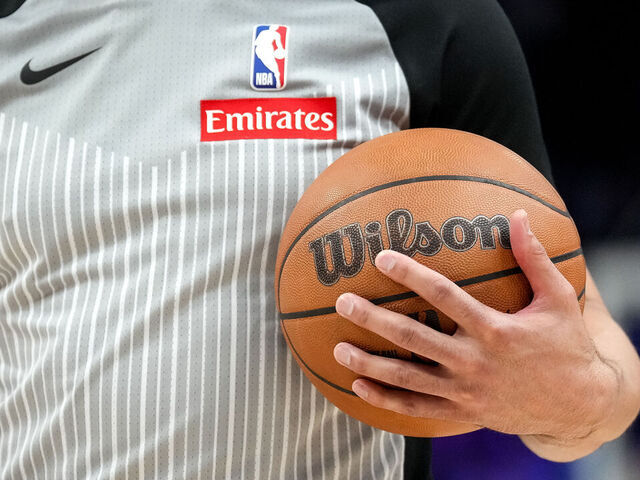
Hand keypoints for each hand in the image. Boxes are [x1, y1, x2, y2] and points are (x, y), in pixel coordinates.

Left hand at [333, 209, 618, 441]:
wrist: (579, 405)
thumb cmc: (567, 346)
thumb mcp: (558, 299)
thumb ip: (534, 259)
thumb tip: (520, 215)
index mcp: (495, 330)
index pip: (443, 296)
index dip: (410, 275)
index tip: (381, 258)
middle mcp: (474, 362)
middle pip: (413, 338)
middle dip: (374, 319)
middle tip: (343, 303)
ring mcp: (465, 391)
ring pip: (407, 378)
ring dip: (370, 364)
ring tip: (338, 350)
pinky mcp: (462, 412)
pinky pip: (417, 409)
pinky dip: (386, 400)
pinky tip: (359, 387)